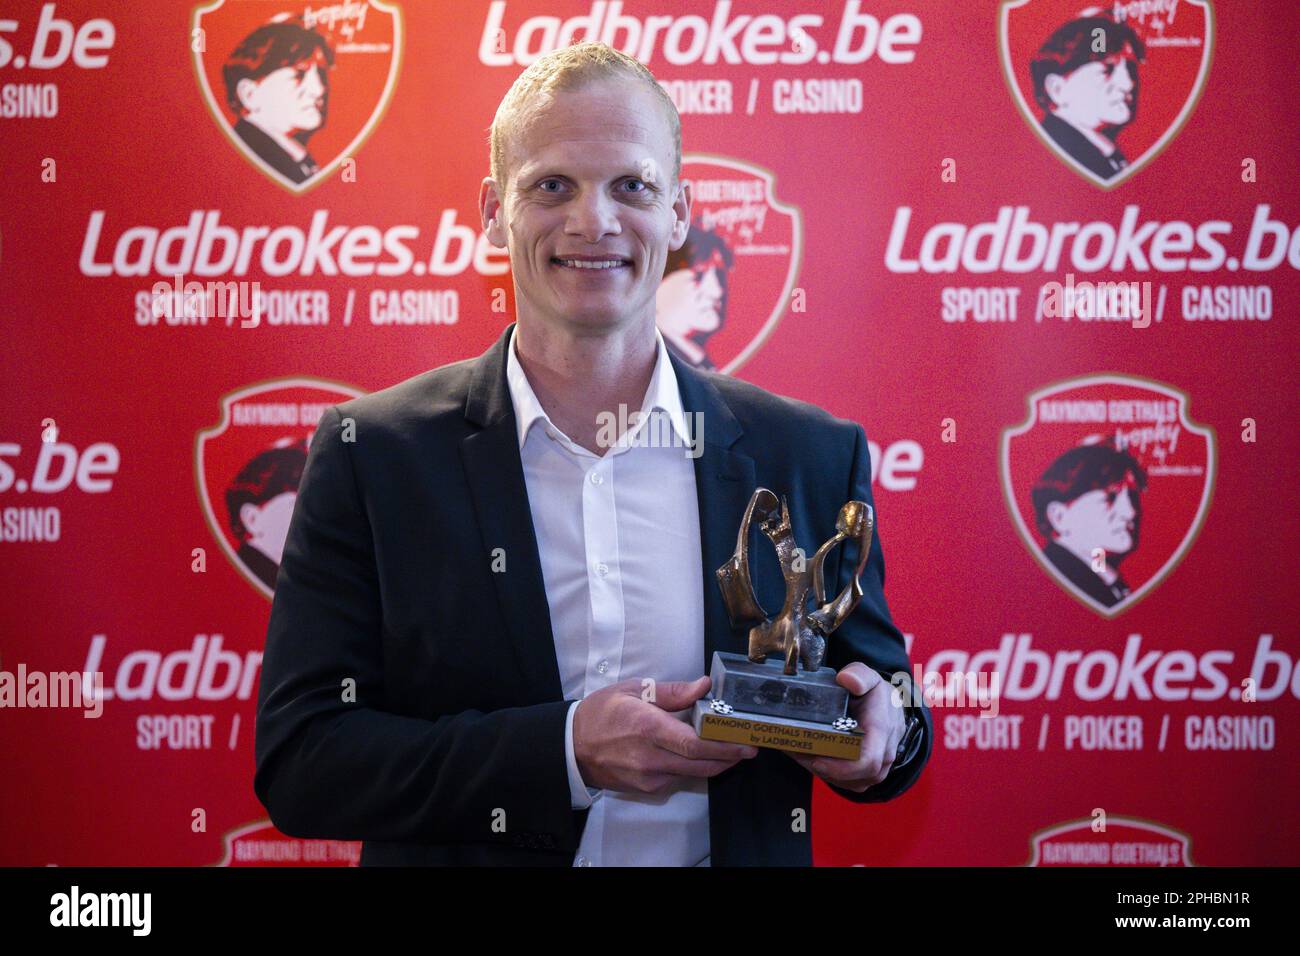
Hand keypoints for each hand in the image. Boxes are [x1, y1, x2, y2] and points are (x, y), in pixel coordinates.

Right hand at [573, 676, 757, 794]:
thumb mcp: (634, 690)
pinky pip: (678, 778)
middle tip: (748, 747)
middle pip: (702, 764)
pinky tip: (693, 753)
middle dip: (730, 757)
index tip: (745, 743)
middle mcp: (651, 758)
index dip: (724, 746)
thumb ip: (672, 691)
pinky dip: (691, 766)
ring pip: (693, 773)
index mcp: (648, 728)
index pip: (694, 743)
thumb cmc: (602, 713)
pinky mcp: (648, 789)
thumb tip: (703, 686)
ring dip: (714, 762)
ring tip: (728, 747)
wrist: (572, 747)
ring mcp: (649, 777)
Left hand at [788, 662, 904, 792]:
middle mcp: (883, 752)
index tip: (816, 759)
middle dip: (824, 769)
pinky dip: (830, 775)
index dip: (842, 767)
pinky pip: (850, 782)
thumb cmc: (877, 694)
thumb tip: (846, 679)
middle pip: (857, 776)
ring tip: (800, 755)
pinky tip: (811, 759)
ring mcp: (878, 766)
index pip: (868, 760)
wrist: (890, 706)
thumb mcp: (870, 677)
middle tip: (798, 753)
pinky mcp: (869, 773)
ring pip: (852, 782)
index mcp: (881, 729)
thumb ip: (859, 675)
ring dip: (824, 773)